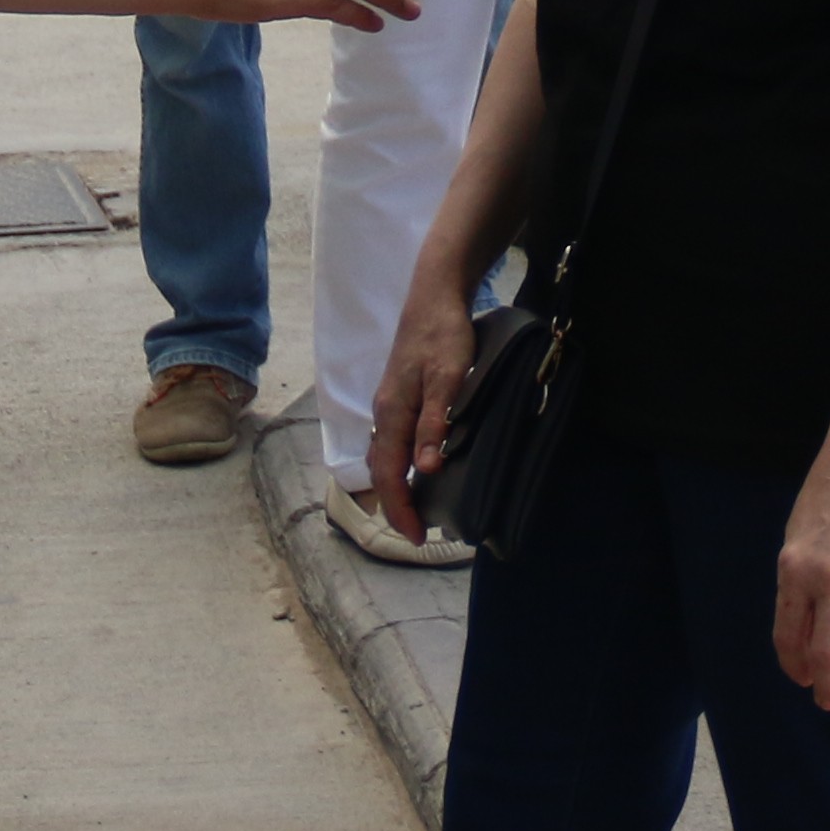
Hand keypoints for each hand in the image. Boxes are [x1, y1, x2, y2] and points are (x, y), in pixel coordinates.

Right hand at [365, 283, 479, 550]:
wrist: (434, 294)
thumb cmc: (444, 334)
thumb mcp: (448, 379)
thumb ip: (435, 423)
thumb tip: (424, 469)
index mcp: (393, 412)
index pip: (388, 473)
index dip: (400, 507)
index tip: (417, 537)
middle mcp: (384, 411)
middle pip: (381, 468)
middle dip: (395, 504)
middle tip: (416, 533)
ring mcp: (389, 402)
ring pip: (385, 454)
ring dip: (395, 485)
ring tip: (415, 509)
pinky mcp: (399, 393)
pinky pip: (392, 440)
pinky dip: (398, 464)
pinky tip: (415, 466)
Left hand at [772, 439, 829, 708]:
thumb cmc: (825, 498)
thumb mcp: (796, 539)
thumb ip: (798, 585)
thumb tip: (806, 631)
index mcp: (794, 571)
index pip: (790, 637)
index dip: (794, 666)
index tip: (800, 679)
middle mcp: (829, 581)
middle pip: (827, 655)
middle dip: (826, 688)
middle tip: (827, 702)